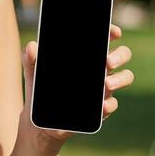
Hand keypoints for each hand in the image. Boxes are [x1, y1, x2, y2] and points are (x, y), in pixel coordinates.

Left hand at [20, 24, 134, 146]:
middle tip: (107, 61)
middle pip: (121, 55)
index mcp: (84, 57)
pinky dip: (109, 104)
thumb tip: (31, 46)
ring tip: (106, 84)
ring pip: (124, 77)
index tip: (113, 32)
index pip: (103, 39)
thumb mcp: (33, 74)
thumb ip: (30, 59)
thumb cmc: (39, 92)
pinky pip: (112, 104)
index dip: (111, 32)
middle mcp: (97, 70)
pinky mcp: (100, 109)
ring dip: (120, 79)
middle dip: (119, 55)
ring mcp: (101, 89)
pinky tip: (102, 106)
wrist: (38, 123)